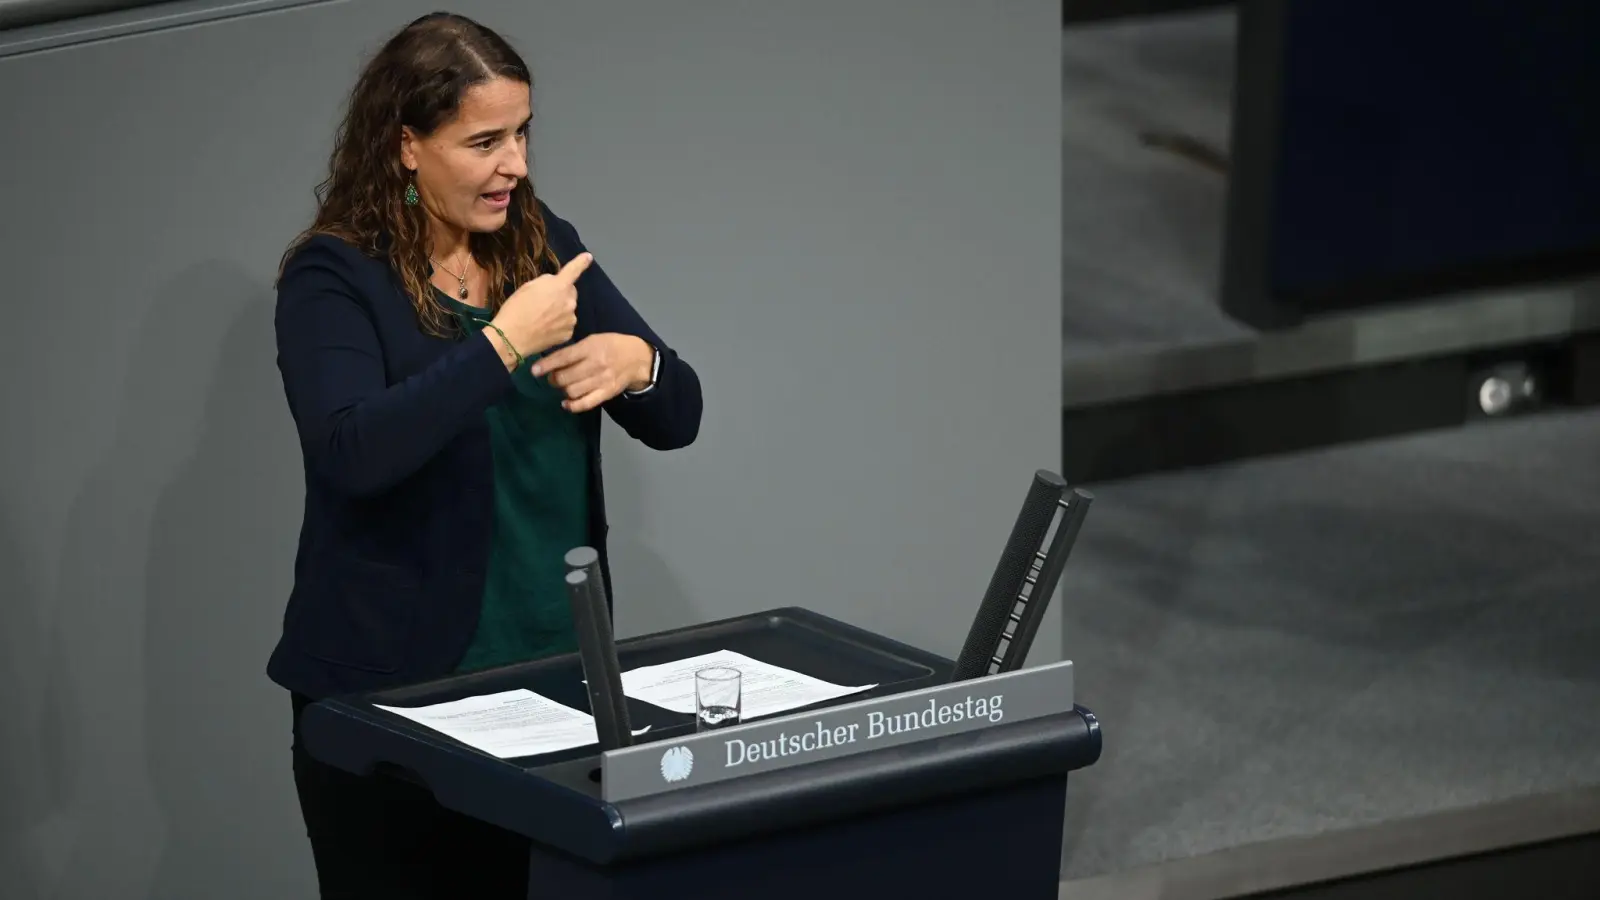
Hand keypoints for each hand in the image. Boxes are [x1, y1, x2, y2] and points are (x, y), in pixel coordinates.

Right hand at [487, 252, 592, 362]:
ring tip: (541, 318)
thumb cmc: (516, 309)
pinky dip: (558, 325)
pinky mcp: (569, 334)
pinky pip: (566, 325)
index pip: (573, 270)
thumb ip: (546, 282)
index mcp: (559, 286)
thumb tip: (554, 283)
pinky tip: (545, 329)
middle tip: (543, 303)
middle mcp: (570, 302)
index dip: (581, 263)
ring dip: (560, 311)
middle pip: (570, 293)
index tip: (588, 257)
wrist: (512, 338)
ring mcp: (571, 319)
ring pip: (568, 310)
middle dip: (561, 295)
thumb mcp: (528, 287)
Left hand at [531, 333, 654, 412]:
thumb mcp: (593, 340)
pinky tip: (566, 403)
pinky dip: (572, 406)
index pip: (563, 358)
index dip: (545, 365)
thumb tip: (550, 361)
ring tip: (563, 386)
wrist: (637, 358)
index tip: (534, 371)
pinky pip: (586, 403)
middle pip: (564, 377)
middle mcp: (595, 364)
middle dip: (553, 379)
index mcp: (590, 347)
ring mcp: (601, 380)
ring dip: (562, 391)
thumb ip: (574, 350)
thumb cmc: (610, 345)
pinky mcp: (606, 393)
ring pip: (572, 391)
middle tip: (552, 378)